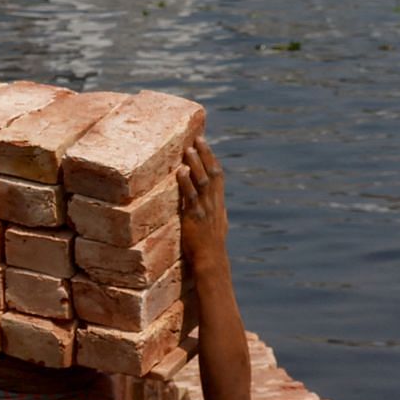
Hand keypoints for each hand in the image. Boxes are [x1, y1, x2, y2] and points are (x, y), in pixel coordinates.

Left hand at [174, 135, 229, 267]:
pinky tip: (180, 171)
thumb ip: (211, 210)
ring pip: (203, 181)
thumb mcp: (214, 224)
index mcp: (218, 203)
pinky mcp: (195, 217)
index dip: (211, 159)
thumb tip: (209, 201)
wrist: (211, 260)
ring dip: (196, 164)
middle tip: (197, 138)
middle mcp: (214, 203)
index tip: (204, 144)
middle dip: (205, 155)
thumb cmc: (209, 245)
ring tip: (188, 149)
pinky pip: (190, 196)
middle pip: (213, 173)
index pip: (218, 176)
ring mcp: (205, 209)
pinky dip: (186, 182)